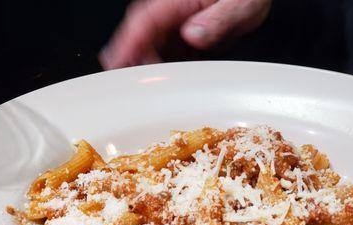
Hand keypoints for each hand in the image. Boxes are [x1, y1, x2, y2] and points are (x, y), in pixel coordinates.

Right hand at [99, 0, 270, 68]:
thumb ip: (215, 21)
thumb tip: (192, 35)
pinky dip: (162, 70)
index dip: (127, 42)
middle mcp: (173, 14)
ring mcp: (177, 27)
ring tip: (142, 88)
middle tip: (128, 83)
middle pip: (141, 38)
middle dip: (130, 60)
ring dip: (145, 68)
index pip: (144, 22)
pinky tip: (161, 83)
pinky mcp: (185, 39)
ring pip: (151, 49)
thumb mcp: (236, 4)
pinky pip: (167, 56)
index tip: (116, 60)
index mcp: (177, 2)